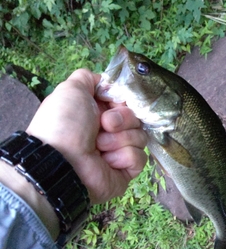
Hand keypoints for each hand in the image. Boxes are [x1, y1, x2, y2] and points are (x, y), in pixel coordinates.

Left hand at [26, 69, 147, 203]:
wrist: (62, 161)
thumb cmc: (65, 124)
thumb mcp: (71, 90)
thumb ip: (87, 78)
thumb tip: (104, 81)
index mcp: (97, 114)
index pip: (125, 102)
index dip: (121, 101)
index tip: (112, 103)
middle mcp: (108, 132)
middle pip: (135, 118)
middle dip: (122, 119)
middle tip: (104, 125)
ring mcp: (118, 152)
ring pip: (140, 137)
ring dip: (120, 139)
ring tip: (99, 146)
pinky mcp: (126, 171)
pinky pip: (139, 157)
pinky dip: (123, 156)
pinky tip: (106, 161)